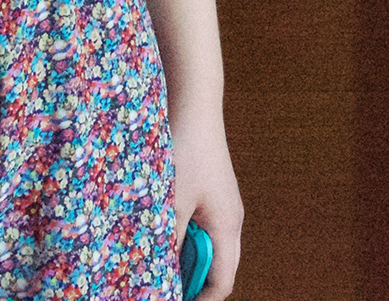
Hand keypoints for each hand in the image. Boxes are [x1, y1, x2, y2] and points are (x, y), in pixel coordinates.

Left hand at [169, 107, 242, 299]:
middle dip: (194, 286)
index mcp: (227, 226)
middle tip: (164, 290)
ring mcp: (222, 206)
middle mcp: (230, 220)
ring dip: (187, 262)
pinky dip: (185, 241)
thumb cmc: (186, 151)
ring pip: (209, 249)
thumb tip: (160, 271)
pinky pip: (202, 230)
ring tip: (159, 266)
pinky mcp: (211, 194)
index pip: (223, 282)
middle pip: (219, 269)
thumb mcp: (172, 202)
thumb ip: (169, 240)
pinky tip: (162, 237)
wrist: (193, 106)